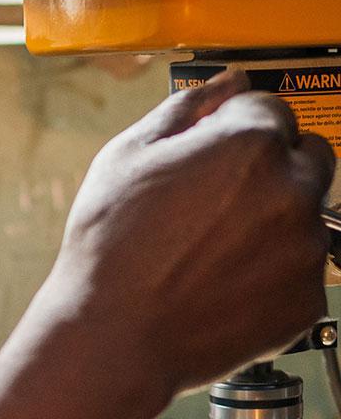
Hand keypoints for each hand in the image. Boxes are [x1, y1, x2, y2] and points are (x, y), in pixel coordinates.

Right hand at [51, 71, 334, 400]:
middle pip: (308, 157)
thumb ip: (187, 106)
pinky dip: (272, 275)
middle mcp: (292, 190)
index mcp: (252, 142)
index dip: (237, 127)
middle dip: (272, 168)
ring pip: (306, 217)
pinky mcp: (307, 298)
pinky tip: (223, 282)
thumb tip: (227, 82)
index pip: (272, 109)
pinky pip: (301, 272)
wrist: (115, 336)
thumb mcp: (128, 156)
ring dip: (273, 223)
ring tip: (212, 250)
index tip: (216, 152)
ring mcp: (305, 248)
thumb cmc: (110, 248)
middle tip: (220, 201)